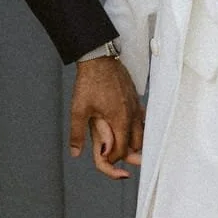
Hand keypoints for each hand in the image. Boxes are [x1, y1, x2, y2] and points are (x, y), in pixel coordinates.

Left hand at [68, 57, 144, 180]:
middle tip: (112, 152)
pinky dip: (136, 127)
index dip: (113, 159)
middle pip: (136, 144)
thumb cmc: (90, 82)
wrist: (99, 59)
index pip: (122, 150)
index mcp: (120, 120)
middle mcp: (132, 114)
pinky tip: (127, 125)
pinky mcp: (136, 98)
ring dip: (133, 140)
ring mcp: (136, 106)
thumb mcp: (78, 110)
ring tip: (121, 142)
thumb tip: (76, 152)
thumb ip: (77, 134)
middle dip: (126, 152)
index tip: (103, 158)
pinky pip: (141, 118)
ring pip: (142, 132)